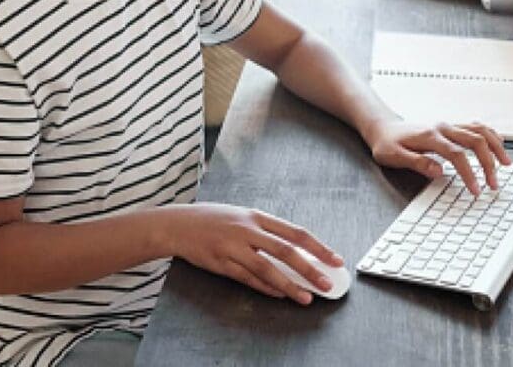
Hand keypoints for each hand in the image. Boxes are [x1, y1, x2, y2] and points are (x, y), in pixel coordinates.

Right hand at [161, 203, 341, 304]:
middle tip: (327, 283)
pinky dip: (267, 288)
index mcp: (255, 216)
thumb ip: (264, 232)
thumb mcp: (240, 216)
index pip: (294, 232)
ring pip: (268, 269)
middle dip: (310, 268)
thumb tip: (294, 252)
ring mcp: (233, 247)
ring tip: (306, 297)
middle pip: (285, 251)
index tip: (335, 259)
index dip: (317, 246)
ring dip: (290, 285)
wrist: (177, 224)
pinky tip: (280, 294)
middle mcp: (247, 230)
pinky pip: (249, 279)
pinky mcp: (222, 263)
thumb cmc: (211, 219)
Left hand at [366, 119, 511, 193]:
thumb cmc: (387, 144)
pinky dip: (490, 135)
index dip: (469, 173)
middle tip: (494, 184)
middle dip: (489, 163)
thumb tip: (438, 172)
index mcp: (430, 136)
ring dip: (496, 146)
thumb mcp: (394, 156)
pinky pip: (476, 127)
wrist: (383, 128)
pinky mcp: (451, 126)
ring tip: (506, 164)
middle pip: (475, 141)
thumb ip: (416, 163)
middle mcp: (442, 127)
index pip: (457, 155)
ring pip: (480, 130)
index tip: (477, 190)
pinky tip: (499, 145)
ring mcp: (448, 125)